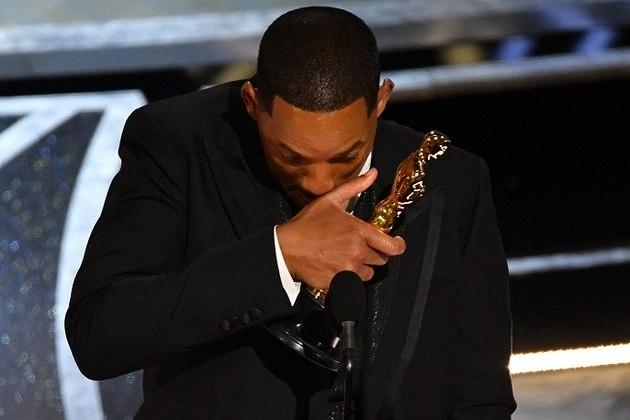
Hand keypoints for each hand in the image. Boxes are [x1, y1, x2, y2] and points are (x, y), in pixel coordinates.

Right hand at [276, 168, 405, 289]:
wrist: (285, 248)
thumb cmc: (306, 224)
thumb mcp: (330, 200)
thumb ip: (355, 187)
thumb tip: (373, 174)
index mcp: (359, 231)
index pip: (392, 246)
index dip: (398, 246)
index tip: (395, 244)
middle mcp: (357, 252)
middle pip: (381, 260)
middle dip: (374, 254)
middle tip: (359, 247)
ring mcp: (348, 269)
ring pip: (368, 273)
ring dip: (362, 267)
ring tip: (346, 257)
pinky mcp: (339, 283)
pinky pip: (352, 284)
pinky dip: (348, 278)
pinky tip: (336, 267)